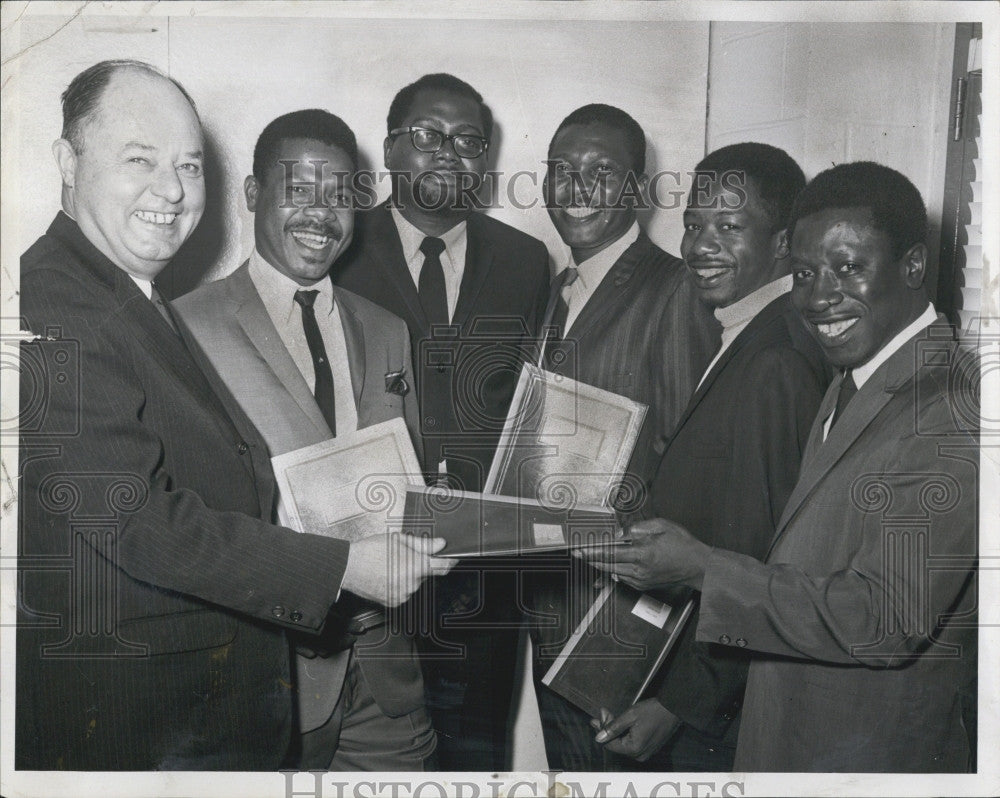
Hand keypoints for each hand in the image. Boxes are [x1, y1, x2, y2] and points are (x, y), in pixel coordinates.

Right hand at [340, 533, 454, 607]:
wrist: (348, 567)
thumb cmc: (369, 551)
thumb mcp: (398, 539)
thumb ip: (423, 544)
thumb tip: (440, 545)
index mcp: (415, 566)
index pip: (443, 567)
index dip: (450, 561)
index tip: (453, 558)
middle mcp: (411, 583)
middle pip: (426, 573)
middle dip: (421, 564)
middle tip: (405, 555)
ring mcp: (403, 595)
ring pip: (415, 583)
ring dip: (410, 575)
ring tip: (392, 565)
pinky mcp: (395, 602)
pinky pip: (405, 592)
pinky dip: (401, 584)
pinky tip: (388, 575)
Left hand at [575, 517, 711, 590]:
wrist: (697, 566)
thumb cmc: (683, 546)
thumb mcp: (662, 526)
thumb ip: (639, 528)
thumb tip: (622, 533)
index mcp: (643, 554)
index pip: (611, 553)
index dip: (592, 552)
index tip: (580, 551)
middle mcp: (640, 570)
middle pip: (608, 565)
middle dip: (592, 559)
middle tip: (579, 554)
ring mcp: (641, 579)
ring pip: (614, 572)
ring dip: (602, 565)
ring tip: (592, 557)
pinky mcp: (644, 585)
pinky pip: (623, 578)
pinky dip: (615, 571)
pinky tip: (611, 565)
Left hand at [591, 699, 681, 761]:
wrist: (673, 709)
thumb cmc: (653, 711)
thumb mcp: (630, 716)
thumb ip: (613, 728)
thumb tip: (598, 738)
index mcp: (634, 749)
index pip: (609, 744)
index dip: (602, 728)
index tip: (601, 714)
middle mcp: (639, 755)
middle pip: (616, 744)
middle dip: (608, 728)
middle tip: (605, 712)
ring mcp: (645, 753)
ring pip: (623, 744)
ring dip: (616, 730)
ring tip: (612, 715)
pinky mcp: (649, 749)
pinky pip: (632, 744)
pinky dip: (625, 734)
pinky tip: (623, 723)